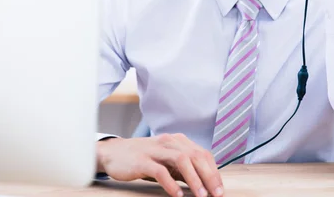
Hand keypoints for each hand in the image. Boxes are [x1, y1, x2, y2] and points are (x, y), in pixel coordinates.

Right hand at [96, 134, 224, 196]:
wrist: (113, 153)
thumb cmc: (142, 158)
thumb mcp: (166, 160)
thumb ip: (183, 168)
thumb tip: (204, 183)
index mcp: (177, 141)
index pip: (202, 154)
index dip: (214, 171)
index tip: (220, 189)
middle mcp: (169, 142)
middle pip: (196, 156)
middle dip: (209, 176)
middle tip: (216, 194)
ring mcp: (155, 150)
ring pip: (181, 160)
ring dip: (194, 179)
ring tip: (201, 195)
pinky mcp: (141, 160)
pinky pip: (160, 171)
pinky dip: (171, 184)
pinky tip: (177, 195)